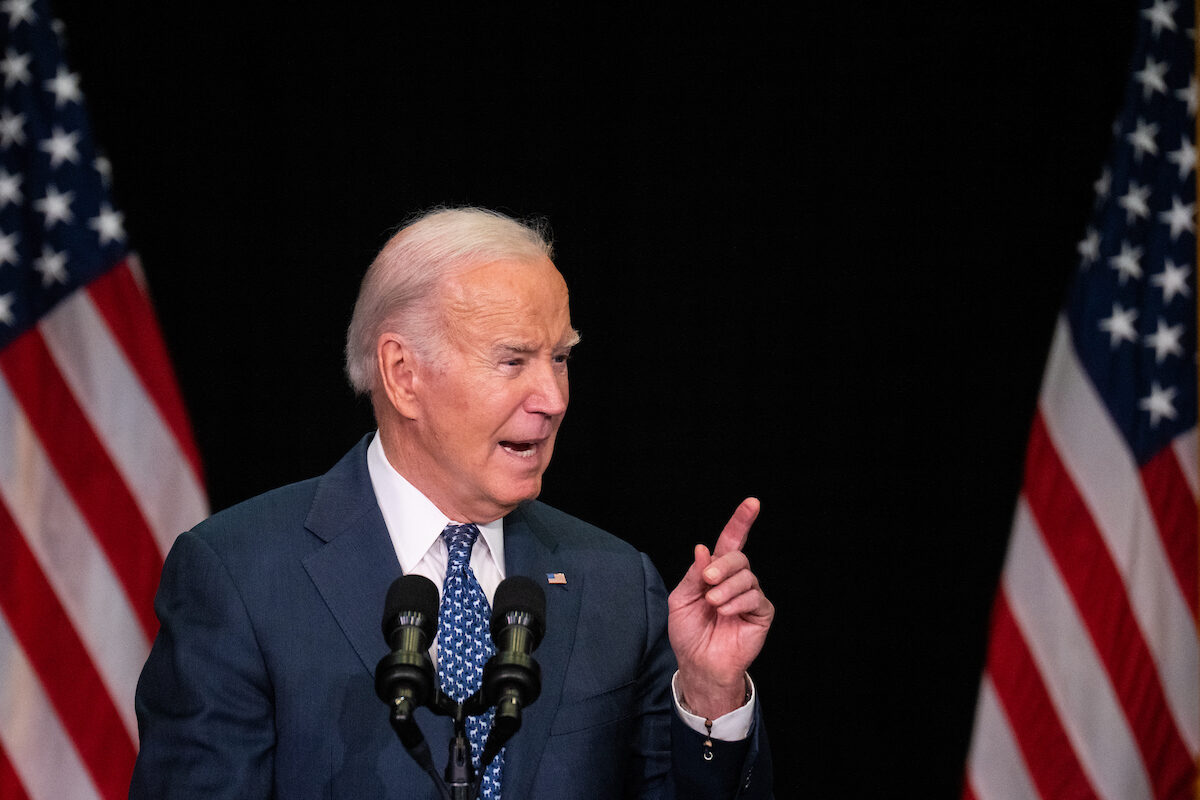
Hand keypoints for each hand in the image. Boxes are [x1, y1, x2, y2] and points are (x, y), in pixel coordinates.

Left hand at [668, 497, 773, 718]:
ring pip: (746, 576)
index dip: (741, 521)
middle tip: (707, 581)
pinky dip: (737, 602)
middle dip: (722, 565)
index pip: (731, 541)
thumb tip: (703, 548)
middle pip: (738, 556)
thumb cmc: (688, 633)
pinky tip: (725, 612)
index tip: (752, 503)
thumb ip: (693, 574)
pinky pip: (755, 597)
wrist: (698, 663)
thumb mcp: (681, 599)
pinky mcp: (761, 613)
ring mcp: (749, 596)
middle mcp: (735, 581)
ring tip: (713, 604)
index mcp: (715, 573)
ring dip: (726, 588)